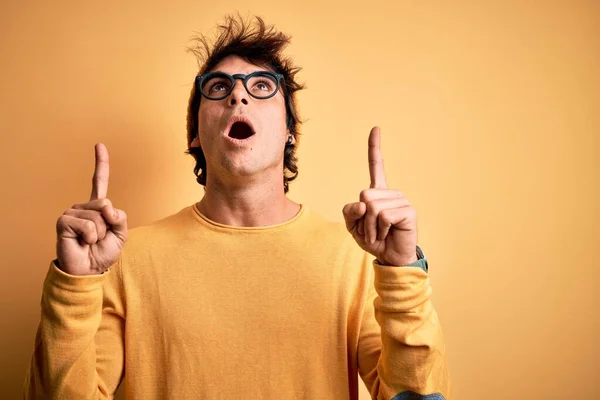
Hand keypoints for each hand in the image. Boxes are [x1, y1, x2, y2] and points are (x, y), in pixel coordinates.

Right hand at [55, 144, 127, 275]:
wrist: (88, 270)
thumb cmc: (103, 252)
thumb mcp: (121, 234)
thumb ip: (120, 217)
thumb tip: (106, 206)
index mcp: (97, 207)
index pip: (99, 181)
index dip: (100, 163)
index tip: (99, 145)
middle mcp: (83, 207)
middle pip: (106, 204)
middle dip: (109, 224)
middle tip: (99, 237)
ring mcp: (72, 212)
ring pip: (98, 216)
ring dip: (99, 233)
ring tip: (90, 241)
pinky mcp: (64, 221)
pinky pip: (87, 225)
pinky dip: (90, 236)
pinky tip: (83, 242)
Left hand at [342, 127, 417, 265]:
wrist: (390, 258)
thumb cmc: (374, 240)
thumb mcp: (353, 227)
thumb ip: (350, 212)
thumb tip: (363, 203)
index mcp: (378, 193)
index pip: (376, 166)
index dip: (375, 147)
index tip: (376, 128)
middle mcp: (391, 193)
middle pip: (364, 195)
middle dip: (362, 218)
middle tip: (372, 230)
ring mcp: (401, 200)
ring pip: (373, 207)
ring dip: (371, 227)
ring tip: (380, 233)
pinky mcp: (409, 211)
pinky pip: (384, 216)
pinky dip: (380, 230)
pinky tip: (389, 234)